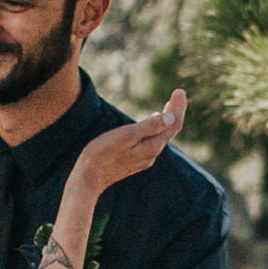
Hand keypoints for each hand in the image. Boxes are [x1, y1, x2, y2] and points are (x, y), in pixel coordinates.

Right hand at [68, 88, 186, 201]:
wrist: (88, 178)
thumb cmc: (103, 153)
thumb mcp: (126, 135)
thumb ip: (150, 126)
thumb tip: (172, 116)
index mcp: (152, 146)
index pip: (174, 124)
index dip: (179, 107)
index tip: (180, 90)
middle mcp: (152, 154)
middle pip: (170, 131)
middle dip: (175, 111)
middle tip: (178, 94)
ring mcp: (144, 159)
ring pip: (160, 137)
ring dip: (166, 120)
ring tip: (167, 106)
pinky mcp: (135, 161)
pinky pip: (151, 142)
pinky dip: (155, 129)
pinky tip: (150, 125)